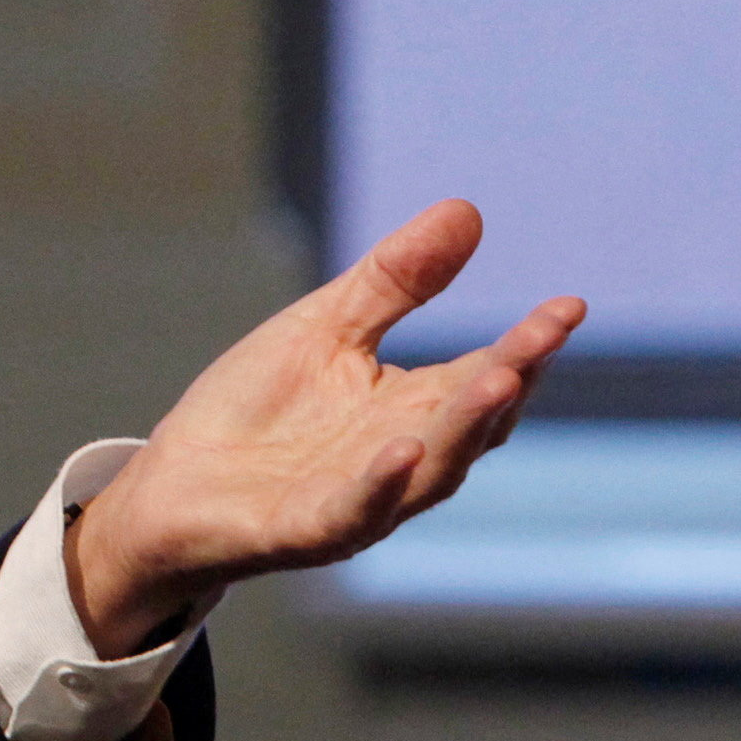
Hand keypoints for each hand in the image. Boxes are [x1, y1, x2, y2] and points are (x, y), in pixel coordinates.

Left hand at [62, 199, 583, 653]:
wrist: (171, 486)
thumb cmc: (257, 411)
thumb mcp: (325, 329)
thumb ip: (394, 281)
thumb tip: (467, 210)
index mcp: (412, 409)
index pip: (484, 375)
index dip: (528, 345)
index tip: (568, 305)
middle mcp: (402, 459)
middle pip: (471, 422)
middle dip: (510, 379)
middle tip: (546, 335)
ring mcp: (360, 500)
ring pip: (429, 470)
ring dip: (463, 428)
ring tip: (500, 379)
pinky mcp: (305, 531)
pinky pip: (351, 512)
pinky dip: (378, 485)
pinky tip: (399, 450)